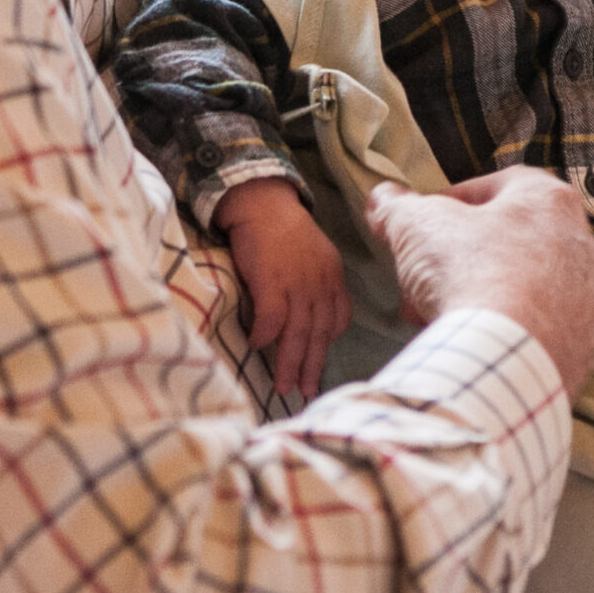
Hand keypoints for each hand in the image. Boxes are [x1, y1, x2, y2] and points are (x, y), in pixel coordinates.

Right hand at [214, 180, 352, 398]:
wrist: (262, 201)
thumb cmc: (282, 227)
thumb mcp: (313, 253)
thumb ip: (316, 281)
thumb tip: (308, 313)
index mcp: (332, 277)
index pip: (338, 319)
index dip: (327, 343)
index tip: (317, 362)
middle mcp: (319, 283)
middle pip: (318, 334)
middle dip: (311, 366)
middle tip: (305, 391)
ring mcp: (297, 283)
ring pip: (297, 333)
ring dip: (289, 362)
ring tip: (283, 386)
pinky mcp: (271, 281)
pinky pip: (271, 319)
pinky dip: (265, 336)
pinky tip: (255, 346)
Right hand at [370, 169, 593, 397]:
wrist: (505, 361)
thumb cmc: (471, 275)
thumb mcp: (417, 227)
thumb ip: (398, 207)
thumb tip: (384, 199)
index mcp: (549, 201)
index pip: (499, 184)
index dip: (453, 201)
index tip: (425, 223)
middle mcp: (581, 246)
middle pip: (511, 241)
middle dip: (462, 258)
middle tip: (426, 277)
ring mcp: (587, 301)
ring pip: (524, 288)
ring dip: (481, 295)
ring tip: (439, 314)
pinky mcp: (581, 348)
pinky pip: (536, 331)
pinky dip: (505, 333)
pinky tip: (470, 342)